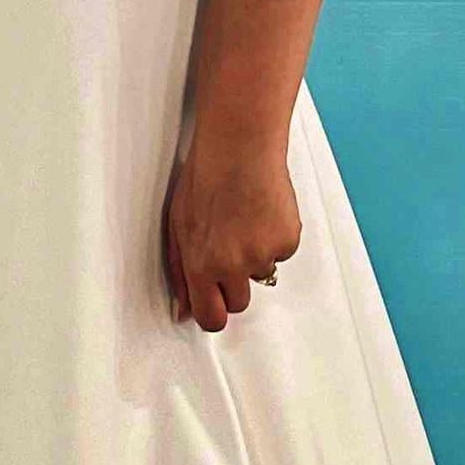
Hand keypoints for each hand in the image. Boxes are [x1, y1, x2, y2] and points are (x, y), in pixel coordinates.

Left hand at [162, 129, 300, 331]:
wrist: (239, 146)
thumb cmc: (205, 178)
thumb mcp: (178, 226)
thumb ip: (180, 273)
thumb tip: (183, 309)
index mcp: (201, 265)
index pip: (211, 318)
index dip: (214, 313)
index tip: (215, 305)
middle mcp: (233, 266)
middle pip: (239, 303)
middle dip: (234, 284)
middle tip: (229, 249)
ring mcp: (263, 254)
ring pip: (261, 274)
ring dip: (255, 256)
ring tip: (244, 219)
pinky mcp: (287, 240)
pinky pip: (281, 253)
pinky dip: (275, 237)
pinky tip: (262, 211)